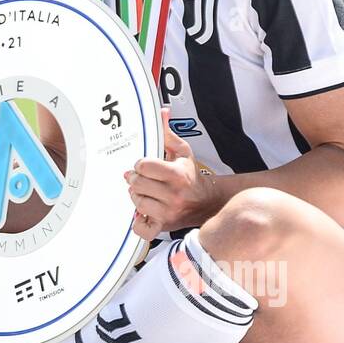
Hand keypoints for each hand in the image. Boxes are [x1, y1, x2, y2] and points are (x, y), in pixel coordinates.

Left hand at [125, 108, 215, 240]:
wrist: (207, 201)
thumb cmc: (191, 176)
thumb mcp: (182, 152)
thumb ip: (168, 133)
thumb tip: (162, 112)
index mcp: (177, 175)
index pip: (143, 166)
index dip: (140, 164)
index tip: (144, 165)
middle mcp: (173, 195)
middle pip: (137, 184)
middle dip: (135, 179)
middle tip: (140, 178)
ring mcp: (169, 212)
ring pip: (137, 203)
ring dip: (137, 196)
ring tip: (145, 192)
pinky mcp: (165, 226)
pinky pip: (143, 229)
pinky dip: (139, 222)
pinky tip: (143, 212)